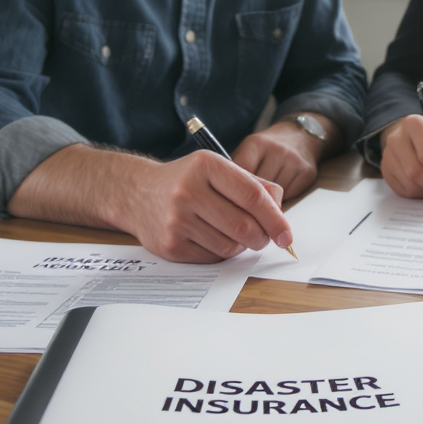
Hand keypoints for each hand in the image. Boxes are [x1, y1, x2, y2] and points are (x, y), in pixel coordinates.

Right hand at [9, 145, 292, 263]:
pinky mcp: (170, 245)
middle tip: (263, 238)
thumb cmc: (187, 180)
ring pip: (230, 246)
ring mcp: (177, 219)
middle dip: (262, 237)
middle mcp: (189, 191)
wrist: (135, 193)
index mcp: (206, 166)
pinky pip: (211, 257)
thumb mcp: (217, 169)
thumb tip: (281, 214)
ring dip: (241, 246)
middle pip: (244, 226)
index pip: (253, 196)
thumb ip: (253, 185)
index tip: (287, 235)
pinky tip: (211, 238)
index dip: (275, 218)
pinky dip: (220, 253)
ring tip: (233, 234)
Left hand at [231, 120, 323, 199]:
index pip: (241, 173)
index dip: (235, 188)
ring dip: (270, 198)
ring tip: (268, 188)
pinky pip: (290, 195)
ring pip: (275, 194)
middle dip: (253, 195)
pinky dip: (285, 197)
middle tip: (251, 195)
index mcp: (256, 143)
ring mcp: (294, 161)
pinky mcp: (308, 172)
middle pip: (259, 187)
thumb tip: (226, 195)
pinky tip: (283, 186)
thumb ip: (237, 169)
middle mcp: (277, 150)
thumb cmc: (267, 148)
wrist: (299, 135)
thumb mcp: (249, 150)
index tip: (232, 195)